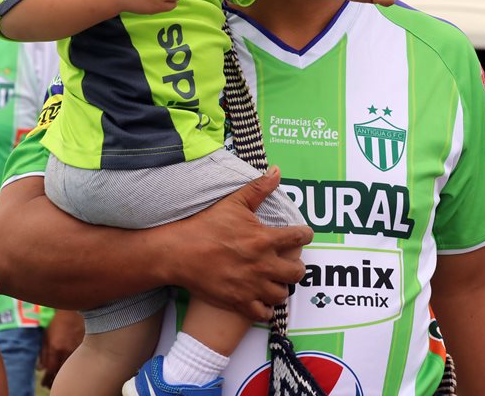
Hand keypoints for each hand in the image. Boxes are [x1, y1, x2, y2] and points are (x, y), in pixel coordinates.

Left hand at [38, 310, 84, 387]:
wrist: (75, 310)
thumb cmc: (58, 322)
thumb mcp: (47, 336)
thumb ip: (43, 353)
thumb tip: (40, 369)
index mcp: (56, 348)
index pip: (51, 370)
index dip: (47, 379)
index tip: (45, 384)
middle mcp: (67, 350)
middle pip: (62, 372)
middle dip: (55, 380)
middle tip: (51, 385)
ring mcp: (78, 348)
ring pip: (71, 367)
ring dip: (65, 375)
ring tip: (60, 380)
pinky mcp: (86, 346)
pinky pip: (80, 361)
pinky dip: (75, 366)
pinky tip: (72, 369)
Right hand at [166, 167, 312, 321]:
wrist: (179, 252)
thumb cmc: (206, 226)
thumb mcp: (234, 202)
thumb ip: (258, 189)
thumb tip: (276, 171)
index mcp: (264, 239)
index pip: (300, 238)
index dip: (305, 235)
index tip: (302, 235)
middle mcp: (263, 264)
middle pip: (297, 272)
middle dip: (297, 267)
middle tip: (289, 263)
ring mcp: (252, 286)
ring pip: (282, 294)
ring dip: (281, 287)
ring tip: (275, 280)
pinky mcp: (239, 302)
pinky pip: (263, 313)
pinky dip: (266, 308)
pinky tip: (261, 299)